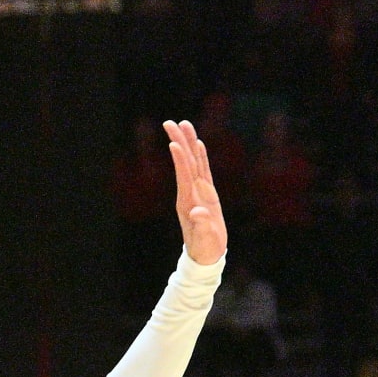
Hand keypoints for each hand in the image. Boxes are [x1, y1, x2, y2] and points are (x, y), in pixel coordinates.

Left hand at [165, 120, 226, 265]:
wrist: (206, 254)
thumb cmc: (205, 247)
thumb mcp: (205, 238)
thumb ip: (202, 224)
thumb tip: (198, 211)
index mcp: (188, 201)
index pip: (184, 175)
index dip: (180, 159)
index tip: (173, 142)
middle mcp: (190, 192)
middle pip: (186, 162)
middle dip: (180, 142)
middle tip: (172, 122)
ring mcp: (197, 192)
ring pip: (193, 162)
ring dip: (188, 143)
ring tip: (184, 124)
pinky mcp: (206, 193)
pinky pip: (202, 170)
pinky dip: (200, 156)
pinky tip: (198, 144)